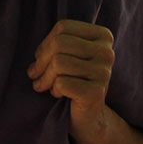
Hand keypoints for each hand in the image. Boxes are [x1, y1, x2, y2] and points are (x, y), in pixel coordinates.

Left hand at [28, 19, 114, 136]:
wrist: (88, 116)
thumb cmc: (74, 80)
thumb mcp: (68, 55)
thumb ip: (56, 43)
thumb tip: (37, 53)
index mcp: (103, 36)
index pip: (63, 27)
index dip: (45, 43)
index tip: (41, 57)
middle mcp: (107, 52)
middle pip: (59, 43)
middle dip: (41, 61)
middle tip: (35, 74)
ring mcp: (104, 72)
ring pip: (58, 62)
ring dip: (44, 77)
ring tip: (44, 85)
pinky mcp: (96, 93)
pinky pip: (61, 83)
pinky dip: (54, 89)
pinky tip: (59, 94)